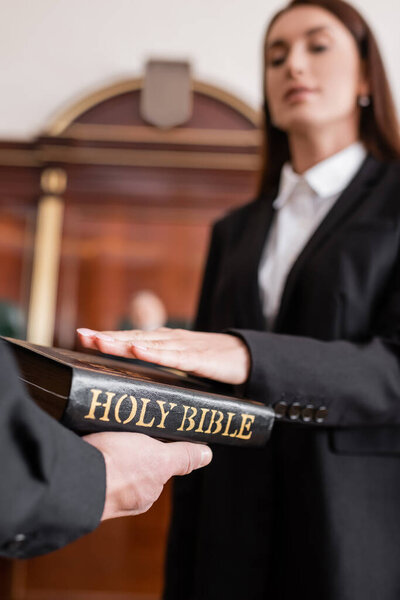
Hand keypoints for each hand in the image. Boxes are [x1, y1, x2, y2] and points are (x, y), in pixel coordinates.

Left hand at [77, 327, 250, 384]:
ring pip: (149, 345)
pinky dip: (156, 354)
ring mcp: (185, 347)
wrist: (247, 356)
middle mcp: (171, 340)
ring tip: (101, 342)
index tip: (83, 336)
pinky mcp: (200, 359)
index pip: (132, 339)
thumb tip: (136, 383)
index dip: (109, 337)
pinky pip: (175, 357)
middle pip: (135, 338)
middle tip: (82, 335)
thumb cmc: (211, 362)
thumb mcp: (182, 363)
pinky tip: (139, 352)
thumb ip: (162, 368)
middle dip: (108, 337)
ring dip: (124, 344)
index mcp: (165, 342)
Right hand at [84, 432, 211, 519]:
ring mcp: (97, 488)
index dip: (152, 447)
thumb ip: (181, 457)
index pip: (155, 468)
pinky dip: (88, 446)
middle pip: (131, 463)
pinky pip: (88, 457)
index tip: (145, 432)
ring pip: (108, 460)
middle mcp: (122, 497)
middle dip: (128, 445)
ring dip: (107, 445)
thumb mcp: (158, 457)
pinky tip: (87, 436)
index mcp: (143, 494)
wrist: (71, 477)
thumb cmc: (117, 469)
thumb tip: (206, 456)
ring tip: (104, 429)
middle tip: (124, 427)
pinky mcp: (76, 476)